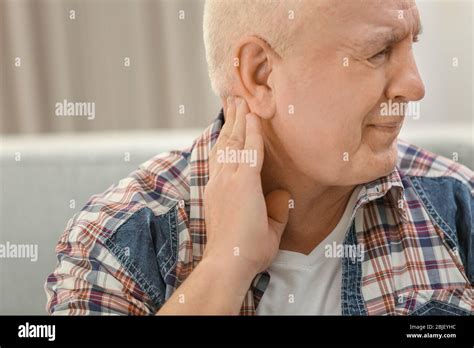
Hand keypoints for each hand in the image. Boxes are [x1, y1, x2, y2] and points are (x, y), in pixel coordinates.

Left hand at [203, 97, 290, 280]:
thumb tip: (279, 192)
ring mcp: (217, 185)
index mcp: (246, 184)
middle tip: (237, 98)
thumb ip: (278, 206)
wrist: (226, 262)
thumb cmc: (254, 247)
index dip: (253, 128)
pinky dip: (219, 146)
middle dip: (236, 119)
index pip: (251, 149)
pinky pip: (215, 162)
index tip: (253, 110)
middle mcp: (228, 180)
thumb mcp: (275, 228)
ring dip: (226, 128)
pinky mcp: (211, 192)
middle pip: (233, 142)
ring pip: (222, 149)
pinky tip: (220, 140)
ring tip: (229, 110)